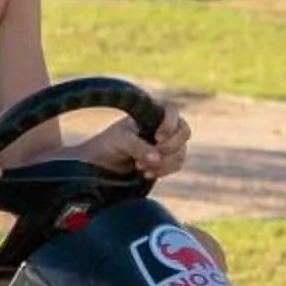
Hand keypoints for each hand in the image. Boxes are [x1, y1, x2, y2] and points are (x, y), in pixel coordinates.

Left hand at [75, 111, 190, 178]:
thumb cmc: (109, 144)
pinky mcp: (167, 161)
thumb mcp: (120, 141)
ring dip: (165, 163)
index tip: (157, 138)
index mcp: (152, 113)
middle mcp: (164, 127)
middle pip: (184, 132)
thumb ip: (138, 146)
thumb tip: (157, 157)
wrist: (102, 164)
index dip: (170, 124)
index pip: (172, 112)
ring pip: (181, 152)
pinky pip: (176, 165)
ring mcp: (168, 144)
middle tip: (152, 156)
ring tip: (140, 166)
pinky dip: (163, 171)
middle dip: (170, 147)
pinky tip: (146, 173)